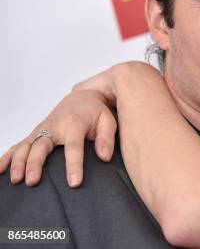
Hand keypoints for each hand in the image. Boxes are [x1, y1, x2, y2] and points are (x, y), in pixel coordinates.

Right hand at [0, 89, 116, 187]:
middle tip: (33, 182)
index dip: (74, 165)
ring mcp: (42, 130)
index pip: (74, 147)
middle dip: (35, 164)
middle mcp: (54, 126)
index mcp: (74, 124)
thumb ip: (107, 138)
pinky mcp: (35, 134)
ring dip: (18, 162)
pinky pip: (17, 145)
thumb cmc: (96, 112)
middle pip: (41, 146)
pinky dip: (6, 157)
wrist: (82, 97)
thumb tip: (105, 157)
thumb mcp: (108, 121)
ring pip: (25, 146)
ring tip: (16, 180)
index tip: (74, 183)